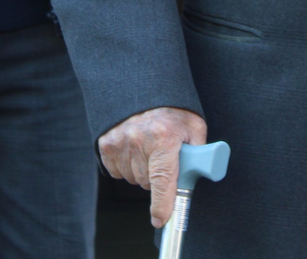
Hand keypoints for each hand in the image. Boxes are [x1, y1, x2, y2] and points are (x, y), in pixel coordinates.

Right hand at [97, 107, 206, 227]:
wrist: (143, 86)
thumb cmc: (173, 109)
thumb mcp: (194, 127)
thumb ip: (199, 154)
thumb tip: (201, 177)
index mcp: (164, 137)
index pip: (163, 181)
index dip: (162, 205)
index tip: (161, 221)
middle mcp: (139, 140)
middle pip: (148, 183)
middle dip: (157, 178)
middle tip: (164, 158)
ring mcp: (119, 142)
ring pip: (133, 178)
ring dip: (142, 171)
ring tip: (149, 148)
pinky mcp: (105, 143)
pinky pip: (117, 171)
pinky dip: (126, 166)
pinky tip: (134, 149)